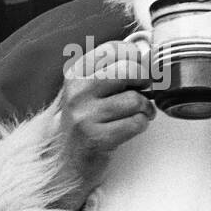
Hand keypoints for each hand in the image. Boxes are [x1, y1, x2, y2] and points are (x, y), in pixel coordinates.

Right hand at [51, 40, 155, 210]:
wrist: (63, 162)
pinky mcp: (96, 138)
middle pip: (129, 71)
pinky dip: (141, 125)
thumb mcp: (87, 90)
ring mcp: (84, 115)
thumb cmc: (84, 121)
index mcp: (76, 73)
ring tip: (138, 113)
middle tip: (144, 91)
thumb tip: (146, 53)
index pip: (113, 49)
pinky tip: (131, 127)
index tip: (139, 67)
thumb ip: (110, 69)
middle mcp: (77, 91)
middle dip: (145, 82)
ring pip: (136, 100)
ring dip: (146, 108)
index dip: (135, 56)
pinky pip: (136, 123)